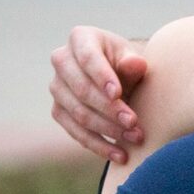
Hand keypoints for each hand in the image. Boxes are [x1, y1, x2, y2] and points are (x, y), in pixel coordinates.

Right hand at [50, 26, 148, 162]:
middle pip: (81, 90)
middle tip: (134, 123)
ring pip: (79, 114)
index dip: (101, 76)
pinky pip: (76, 133)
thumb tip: (135, 64)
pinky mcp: (59, 112)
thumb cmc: (129, 64)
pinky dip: (100, 146)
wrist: (122, 78)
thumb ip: (133, 62)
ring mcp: (57, 88)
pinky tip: (121, 155)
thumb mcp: (133, 59)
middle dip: (109, 109)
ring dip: (108, 130)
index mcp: (81, 38)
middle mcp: (62, 60)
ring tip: (135, 138)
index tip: (118, 94)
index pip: (87, 58)